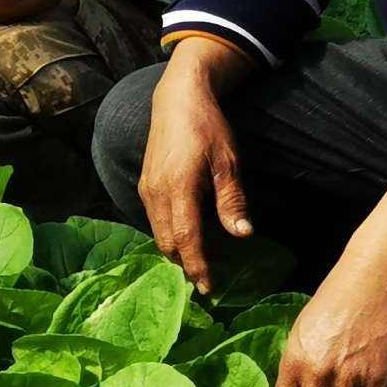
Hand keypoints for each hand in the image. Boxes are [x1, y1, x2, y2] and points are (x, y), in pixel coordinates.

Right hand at [137, 60, 253, 296]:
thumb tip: (242, 234)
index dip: (197, 266)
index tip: (208, 288)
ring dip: (177, 250)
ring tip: (199, 261)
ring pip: (158, 233)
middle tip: (208, 279)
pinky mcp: (145, 184)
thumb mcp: (227, 162)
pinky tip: (187, 235)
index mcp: (178, 187)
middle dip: (185, 264)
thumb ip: (231, 200)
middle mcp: (156, 192)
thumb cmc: (207, 127)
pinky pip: (155, 220)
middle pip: (168, 243)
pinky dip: (169, 234)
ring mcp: (147, 188)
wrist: (177, 98)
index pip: (186, 239)